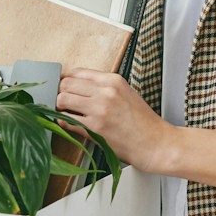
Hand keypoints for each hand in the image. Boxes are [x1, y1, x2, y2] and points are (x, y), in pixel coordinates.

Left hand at [56, 69, 177, 174]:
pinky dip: (63, 121)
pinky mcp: (95, 128)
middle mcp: (106, 92)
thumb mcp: (126, 93)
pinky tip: (68, 123)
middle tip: (61, 101)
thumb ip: (104, 87)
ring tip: (65, 112)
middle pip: (66, 84)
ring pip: (62, 99)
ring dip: (60, 106)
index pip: (78, 72)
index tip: (61, 85)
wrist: (156, 143)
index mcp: (113, 80)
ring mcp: (100, 109)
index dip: (65, 79)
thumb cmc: (142, 122)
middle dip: (60, 92)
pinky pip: (66, 120)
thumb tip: (78, 85)